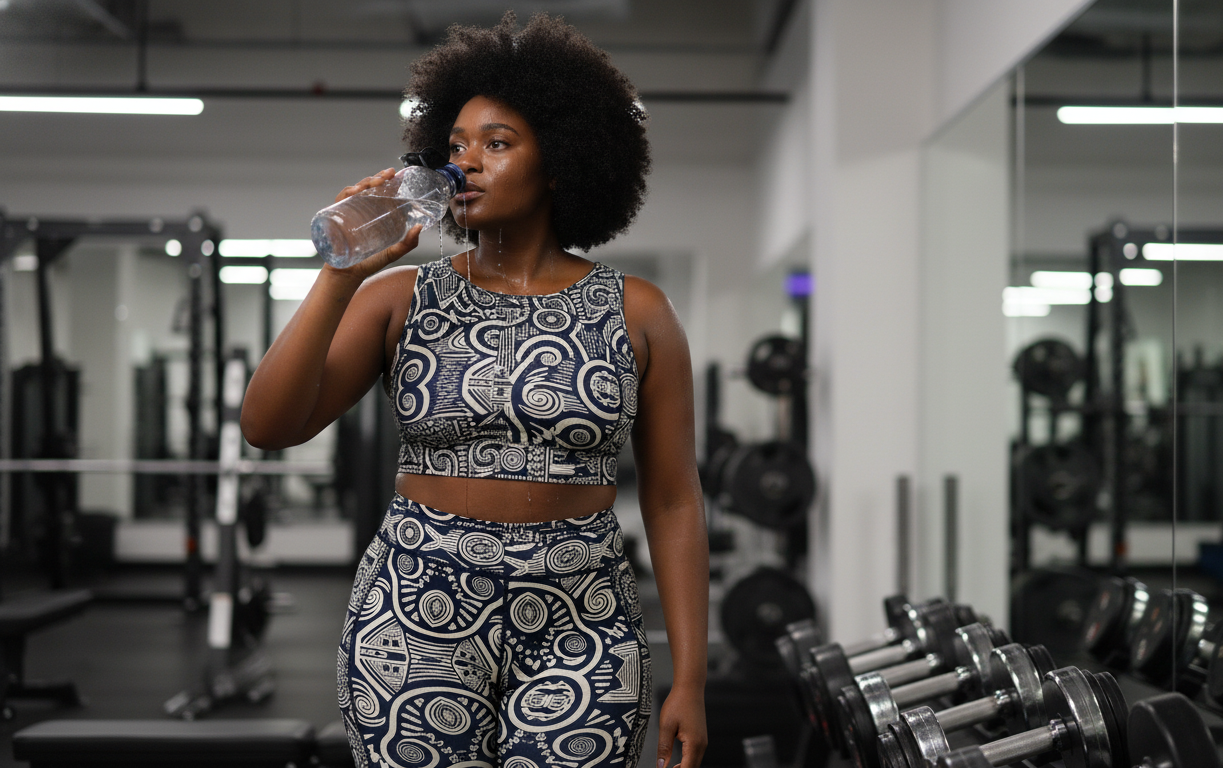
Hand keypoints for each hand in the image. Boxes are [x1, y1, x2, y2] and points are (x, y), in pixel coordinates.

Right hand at [324, 167, 421, 281]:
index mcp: (373, 213)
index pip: (379, 191)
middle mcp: (360, 210)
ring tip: (375, 182)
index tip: (393, 173)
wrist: (348, 275)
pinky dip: (346, 193)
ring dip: (364, 183)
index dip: (385, 180)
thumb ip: (408, 244)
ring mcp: (348, 212)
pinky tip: (354, 192)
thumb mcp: (392, 253)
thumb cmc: (369, 263)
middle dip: (377, 178)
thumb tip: (420, 227)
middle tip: (387, 175)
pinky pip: (340, 200)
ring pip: (355, 190)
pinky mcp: (336, 217)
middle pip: (367, 188)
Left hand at [657, 685, 705, 767]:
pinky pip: (695, 756)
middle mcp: (702, 745)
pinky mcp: (701, 738)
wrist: (690, 688)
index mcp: (694, 744)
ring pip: (694, 764)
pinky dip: (687, 763)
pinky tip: (676, 763)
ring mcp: (703, 742)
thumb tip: (660, 767)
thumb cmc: (678, 703)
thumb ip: (664, 748)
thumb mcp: (666, 726)